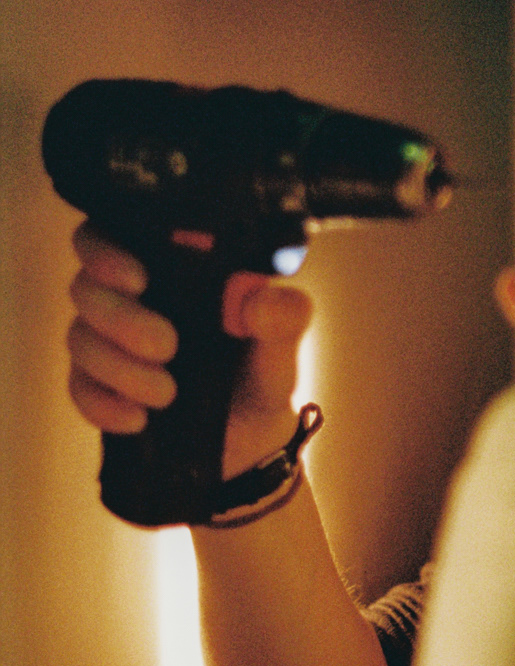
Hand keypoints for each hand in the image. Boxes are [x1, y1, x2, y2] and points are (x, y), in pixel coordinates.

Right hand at [66, 223, 312, 479]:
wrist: (252, 433)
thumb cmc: (262, 367)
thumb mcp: (284, 341)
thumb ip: (284, 315)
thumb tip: (259, 301)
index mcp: (172, 265)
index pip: (114, 232)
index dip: (107, 249)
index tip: (137, 279)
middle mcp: (132, 295)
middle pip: (87, 285)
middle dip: (119, 317)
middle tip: (166, 345)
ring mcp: (109, 339)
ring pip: (80, 337)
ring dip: (118, 366)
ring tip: (167, 394)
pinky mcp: (99, 384)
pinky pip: (79, 387)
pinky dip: (104, 404)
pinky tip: (137, 418)